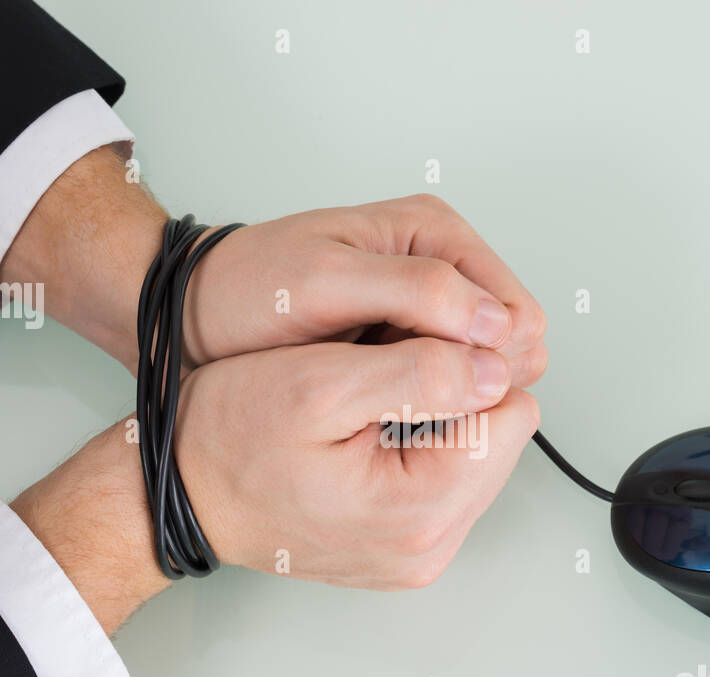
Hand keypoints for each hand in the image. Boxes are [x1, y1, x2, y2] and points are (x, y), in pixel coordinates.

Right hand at [11, 336, 538, 629]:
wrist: (178, 495)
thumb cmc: (228, 440)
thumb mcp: (318, 383)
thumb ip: (419, 373)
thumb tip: (495, 367)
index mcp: (420, 513)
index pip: (512, 413)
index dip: (471, 362)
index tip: (412, 346)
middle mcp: (430, 548)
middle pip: (502, 439)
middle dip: (458, 393)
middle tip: (382, 373)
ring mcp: (418, 555)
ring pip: (477, 458)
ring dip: (440, 418)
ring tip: (369, 402)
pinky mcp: (403, 549)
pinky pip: (445, 482)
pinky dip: (419, 446)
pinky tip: (368, 431)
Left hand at [179, 194, 547, 387]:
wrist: (192, 318)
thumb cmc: (245, 290)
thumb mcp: (324, 283)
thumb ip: (414, 293)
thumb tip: (498, 324)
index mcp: (437, 233)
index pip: (517, 313)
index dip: (490, 363)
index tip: (435, 391)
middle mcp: (442, 267)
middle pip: (509, 346)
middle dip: (470, 380)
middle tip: (400, 400)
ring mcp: (426, 311)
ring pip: (479, 373)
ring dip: (445, 397)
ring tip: (383, 405)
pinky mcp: (403, 347)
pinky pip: (444, 388)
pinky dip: (422, 405)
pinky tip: (380, 411)